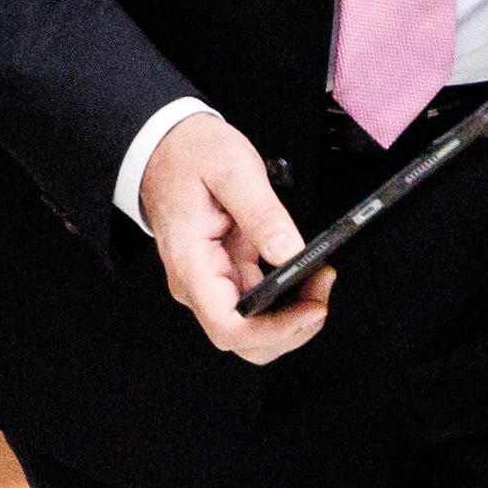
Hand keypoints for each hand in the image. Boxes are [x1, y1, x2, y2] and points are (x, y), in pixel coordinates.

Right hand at [144, 112, 330, 365]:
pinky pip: (259, 303)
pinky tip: (307, 274)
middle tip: (323, 289)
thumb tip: (291, 253)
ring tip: (320, 277)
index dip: (275, 330)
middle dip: (292, 328)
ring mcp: (211, 282)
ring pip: (255, 328)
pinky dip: (288, 298)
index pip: (229, 327)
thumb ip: (263, 213)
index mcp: (191, 264)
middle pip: (245, 340)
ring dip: (293, 316)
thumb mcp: (232, 170)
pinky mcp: (226, 273)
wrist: (164, 147)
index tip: (312, 309)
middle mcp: (197, 284)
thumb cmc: (189, 155)